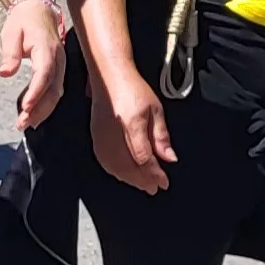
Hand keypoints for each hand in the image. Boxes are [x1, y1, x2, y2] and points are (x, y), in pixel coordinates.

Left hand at [0, 0, 66, 129]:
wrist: (38, 10)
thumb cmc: (23, 20)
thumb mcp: (10, 33)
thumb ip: (9, 54)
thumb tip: (4, 73)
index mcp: (46, 48)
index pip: (44, 73)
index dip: (36, 92)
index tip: (25, 107)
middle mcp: (58, 59)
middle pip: (53, 89)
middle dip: (39, 109)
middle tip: (23, 123)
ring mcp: (61, 65)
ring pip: (57, 92)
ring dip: (43, 110)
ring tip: (27, 124)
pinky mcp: (59, 70)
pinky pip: (55, 90)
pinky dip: (46, 104)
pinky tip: (34, 114)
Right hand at [92, 73, 174, 193]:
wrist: (109, 76)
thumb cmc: (132, 88)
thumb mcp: (156, 110)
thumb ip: (161, 136)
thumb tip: (169, 157)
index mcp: (133, 125)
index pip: (144, 158)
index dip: (155, 174)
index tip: (163, 181)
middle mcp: (115, 132)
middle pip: (128, 166)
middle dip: (143, 181)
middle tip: (154, 187)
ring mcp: (102, 135)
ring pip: (114, 166)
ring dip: (129, 179)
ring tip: (141, 184)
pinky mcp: (95, 135)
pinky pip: (104, 160)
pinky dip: (115, 171)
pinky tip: (122, 174)